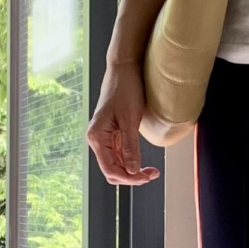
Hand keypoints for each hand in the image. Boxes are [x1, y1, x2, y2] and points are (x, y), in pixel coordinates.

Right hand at [87, 58, 160, 184]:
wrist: (124, 69)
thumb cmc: (125, 89)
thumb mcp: (130, 119)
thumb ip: (130, 146)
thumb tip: (132, 170)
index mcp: (97, 136)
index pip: (110, 169)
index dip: (128, 178)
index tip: (146, 177)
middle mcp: (97, 139)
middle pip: (112, 170)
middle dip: (131, 176)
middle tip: (151, 174)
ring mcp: (104, 137)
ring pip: (116, 164)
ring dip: (132, 170)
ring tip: (151, 171)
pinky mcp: (113, 134)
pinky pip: (120, 154)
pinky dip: (131, 161)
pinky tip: (144, 163)